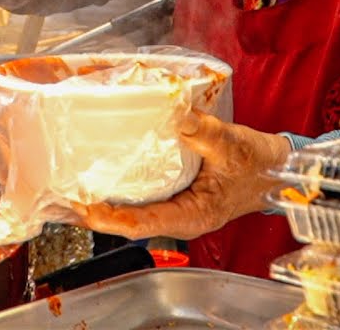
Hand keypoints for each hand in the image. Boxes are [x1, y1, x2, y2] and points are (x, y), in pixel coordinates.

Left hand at [72, 111, 290, 239]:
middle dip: (97, 214)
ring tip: (71, 191)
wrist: (275, 170)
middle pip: (131, 222)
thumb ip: (204, 131)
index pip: (145, 223)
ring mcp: (177, 209)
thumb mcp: (232, 144)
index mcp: (194, 215)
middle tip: (64, 199)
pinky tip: (102, 178)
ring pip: (134, 213)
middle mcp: (181, 217)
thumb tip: (177, 116)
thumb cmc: (257, 164)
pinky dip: (120, 192)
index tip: (87, 209)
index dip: (113, 218)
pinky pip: (142, 200)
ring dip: (104, 205)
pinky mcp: (176, 196)